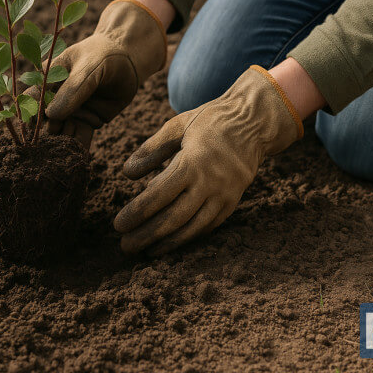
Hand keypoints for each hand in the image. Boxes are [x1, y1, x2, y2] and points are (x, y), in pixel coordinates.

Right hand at [44, 0, 167, 145]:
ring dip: (62, 143)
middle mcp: (56, 97)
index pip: (33, 99)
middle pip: (46, 120)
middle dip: (47, 133)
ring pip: (63, 131)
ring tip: (63, 153)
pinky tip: (77, 159)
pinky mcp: (88, 120)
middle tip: (50, 146)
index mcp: (48, 78)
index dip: (30, 115)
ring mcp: (72, 110)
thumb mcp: (89, 68)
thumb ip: (73, 90)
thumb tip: (51, 115)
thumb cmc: (105, 55)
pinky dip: (79, 147)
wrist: (130, 60)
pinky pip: (81, 136)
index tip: (32, 130)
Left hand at [114, 65, 303, 254]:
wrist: (254, 123)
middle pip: (173, 218)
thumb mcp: (176, 126)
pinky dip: (188, 237)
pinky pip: (208, 227)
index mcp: (192, 163)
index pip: (158, 195)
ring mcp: (224, 196)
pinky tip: (171, 243)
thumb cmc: (210, 122)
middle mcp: (209, 183)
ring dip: (167, 243)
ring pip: (192, 228)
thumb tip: (126, 173)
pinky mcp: (232, 203)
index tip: (118, 225)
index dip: (137, 213)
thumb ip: (150, 150)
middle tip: (125, 246)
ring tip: (146, 251)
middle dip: (147, 235)